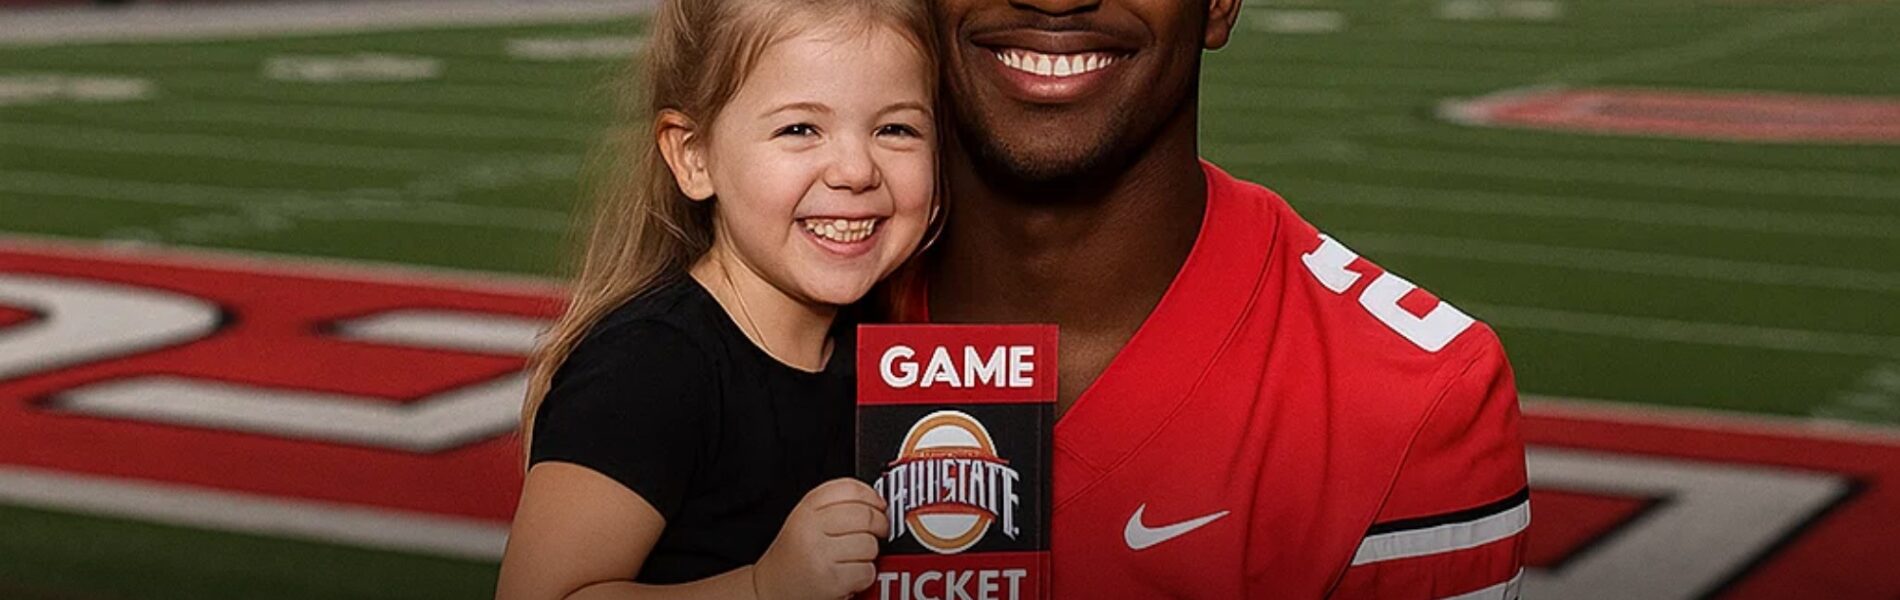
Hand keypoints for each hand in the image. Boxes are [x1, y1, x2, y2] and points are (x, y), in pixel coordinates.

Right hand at [752, 478, 889, 599]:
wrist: (771, 589)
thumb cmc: (794, 555)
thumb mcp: (806, 519)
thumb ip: (837, 505)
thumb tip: (879, 503)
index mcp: (806, 509)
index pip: (850, 488)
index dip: (872, 496)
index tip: (879, 506)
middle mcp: (810, 529)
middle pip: (865, 515)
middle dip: (880, 525)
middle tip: (878, 532)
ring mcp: (820, 555)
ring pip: (870, 545)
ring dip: (870, 555)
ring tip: (853, 558)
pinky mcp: (830, 580)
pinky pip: (867, 571)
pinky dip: (865, 576)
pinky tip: (849, 575)